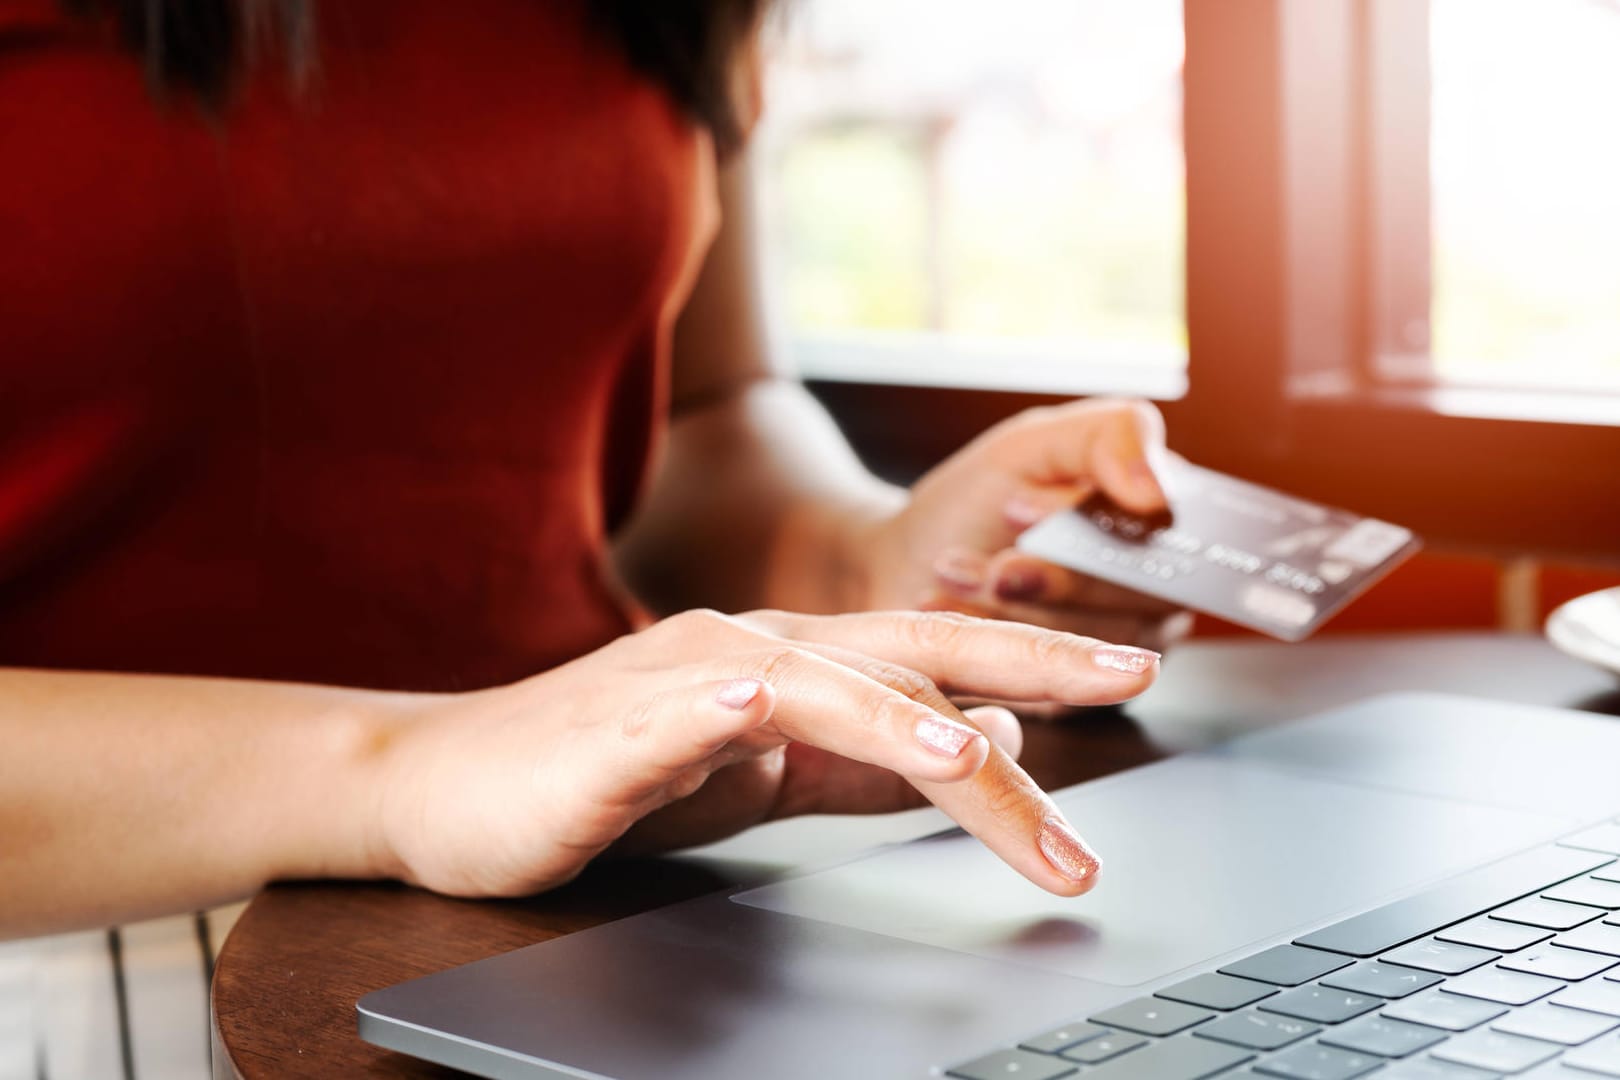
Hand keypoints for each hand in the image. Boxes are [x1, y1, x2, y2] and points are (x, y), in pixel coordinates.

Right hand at [371, 608, 1159, 899]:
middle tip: (1127, 674)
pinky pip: (687, 713)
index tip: (1129, 677)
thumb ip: (861, 768)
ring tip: (977, 755)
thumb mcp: (763, 779)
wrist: (444, 786)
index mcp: (792, 663)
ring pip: (817, 684)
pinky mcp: (617, 726)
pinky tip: (760, 711)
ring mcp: (683, 680)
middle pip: (905, 651)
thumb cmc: (606, 780)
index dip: (1033, 663)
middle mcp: (751, 651)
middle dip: (1022, 663)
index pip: (933, 658)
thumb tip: (977, 757)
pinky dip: (734, 711)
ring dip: (899, 716)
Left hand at [862, 398, 1190, 651]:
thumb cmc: (974, 502)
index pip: (1177, 534)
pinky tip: (943, 605)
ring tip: (950, 568)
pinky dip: (988, 637)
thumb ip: (1109, 437)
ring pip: (1097, 641)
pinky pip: (1053, 681)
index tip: (1018, 506)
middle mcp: (1156, 586)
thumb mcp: (1034, 445)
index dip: (1101, 529)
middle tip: (991, 557)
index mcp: (1163, 518)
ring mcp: (1120, 646)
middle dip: (1052, 576)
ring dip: (1010, 606)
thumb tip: (1158, 491)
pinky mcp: (1076, 694)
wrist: (904, 564)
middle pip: (1140, 595)